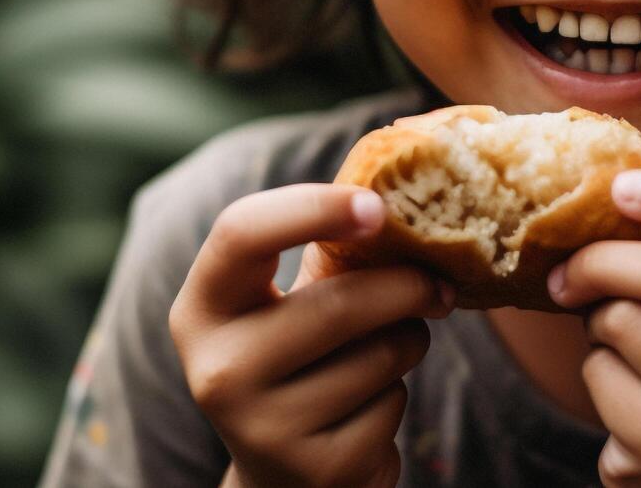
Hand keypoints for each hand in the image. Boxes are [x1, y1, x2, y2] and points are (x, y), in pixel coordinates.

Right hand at [168, 184, 453, 487]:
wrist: (282, 473)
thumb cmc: (298, 356)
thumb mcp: (292, 299)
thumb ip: (330, 247)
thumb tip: (406, 182)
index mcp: (202, 307)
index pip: (242, 232)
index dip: (314, 208)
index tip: (378, 205)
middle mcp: (217, 370)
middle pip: (338, 303)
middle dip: (406, 286)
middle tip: (437, 284)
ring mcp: (260, 427)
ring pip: (380, 354)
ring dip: (408, 342)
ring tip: (386, 350)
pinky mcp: (314, 469)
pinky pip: (392, 404)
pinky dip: (399, 395)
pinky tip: (368, 405)